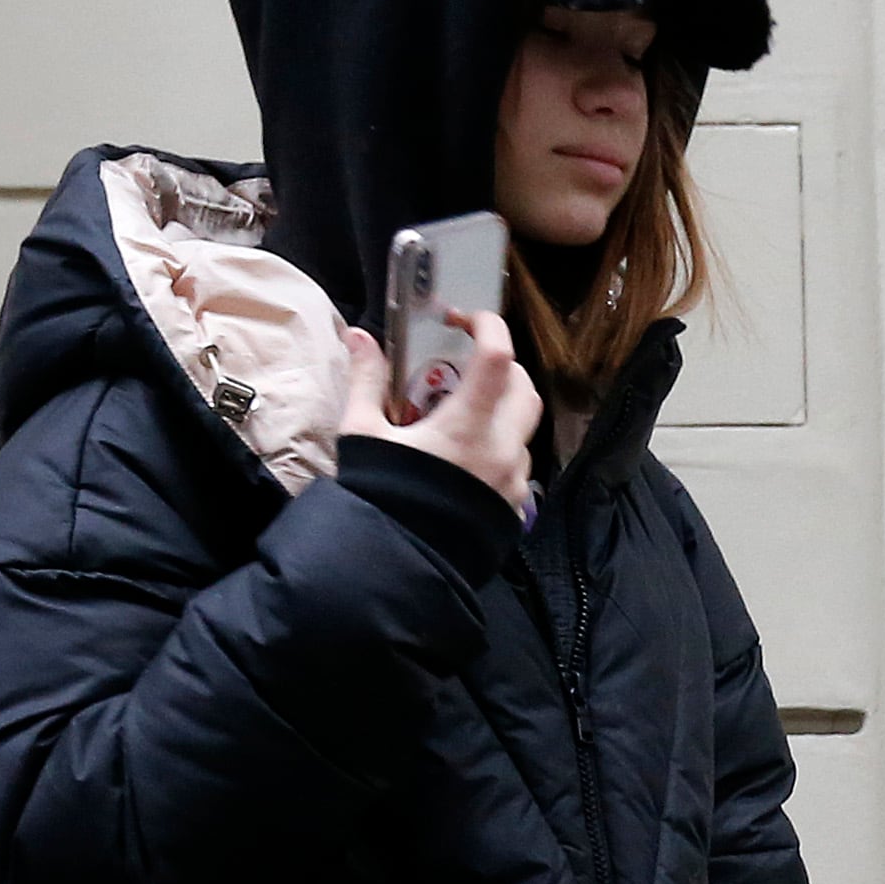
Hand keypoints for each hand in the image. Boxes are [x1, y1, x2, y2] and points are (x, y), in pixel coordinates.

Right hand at [339, 315, 538, 511]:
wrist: (402, 565)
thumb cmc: (382, 495)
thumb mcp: (364, 434)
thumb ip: (367, 381)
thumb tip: (359, 337)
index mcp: (470, 424)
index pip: (498, 356)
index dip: (487, 326)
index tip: (463, 318)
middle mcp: (504, 449)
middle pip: (524, 387)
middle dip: (500, 366)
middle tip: (465, 364)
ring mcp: (515, 480)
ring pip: (525, 428)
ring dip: (501, 410)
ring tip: (459, 415)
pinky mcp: (514, 506)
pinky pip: (518, 465)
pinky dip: (499, 448)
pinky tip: (464, 456)